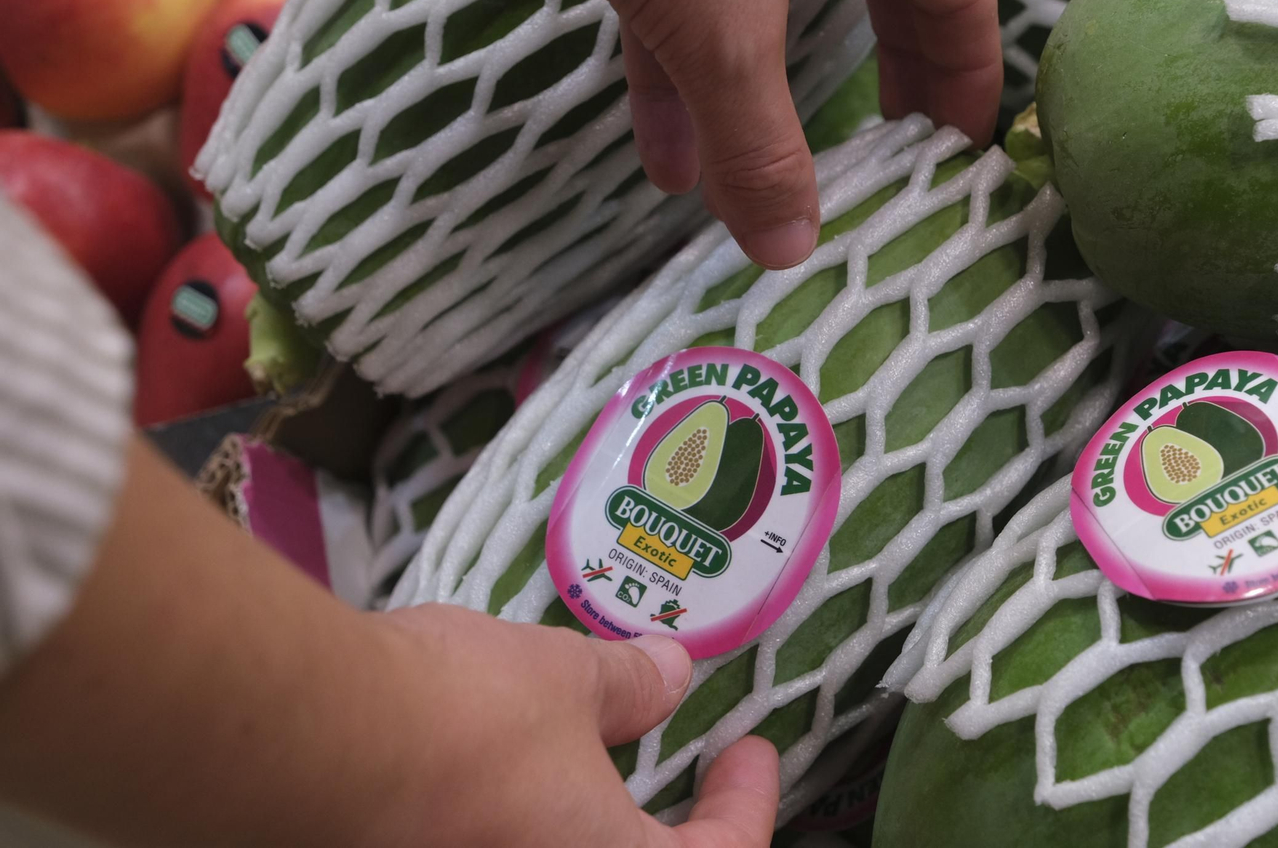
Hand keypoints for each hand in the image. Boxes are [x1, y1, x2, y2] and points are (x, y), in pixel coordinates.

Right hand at [0, 438, 777, 847]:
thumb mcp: (563, 680)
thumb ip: (629, 685)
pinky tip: (494, 773)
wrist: (302, 746)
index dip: (746, 806)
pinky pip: (486, 843)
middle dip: (667, 831)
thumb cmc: (459, 718)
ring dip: (579, 822)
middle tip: (677, 776)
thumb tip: (674, 672)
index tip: (750, 749)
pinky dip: (511, 822)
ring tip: (584, 763)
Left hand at [560, 0, 1001, 268]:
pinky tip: (662, 157)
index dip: (964, 84)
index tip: (954, 162)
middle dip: (875, 90)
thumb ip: (756, 141)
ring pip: (775, 6)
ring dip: (754, 106)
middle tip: (883, 170)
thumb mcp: (716, 26)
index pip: (958, 2)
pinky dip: (683, 68)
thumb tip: (789, 253)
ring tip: (746, 201)